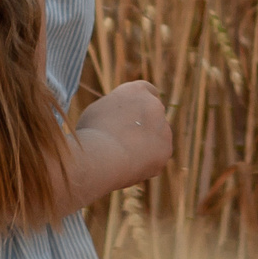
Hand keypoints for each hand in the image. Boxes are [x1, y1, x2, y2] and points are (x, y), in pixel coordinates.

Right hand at [73, 79, 171, 196]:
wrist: (101, 156)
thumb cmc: (91, 134)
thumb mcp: (96, 112)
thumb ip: (114, 110)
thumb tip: (119, 118)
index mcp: (135, 90)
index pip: (146, 90)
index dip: (140, 104)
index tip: (134, 114)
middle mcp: (154, 104)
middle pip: (152, 115)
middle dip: (143, 127)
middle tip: (124, 142)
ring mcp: (163, 127)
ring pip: (156, 137)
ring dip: (145, 146)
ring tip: (122, 159)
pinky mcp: (166, 149)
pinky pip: (156, 157)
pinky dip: (146, 163)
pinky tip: (130, 168)